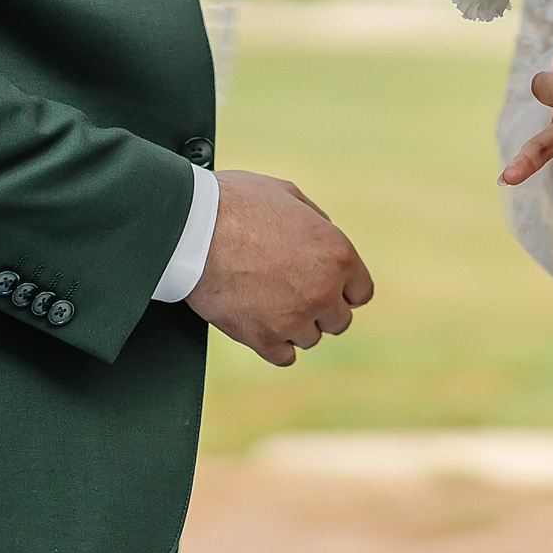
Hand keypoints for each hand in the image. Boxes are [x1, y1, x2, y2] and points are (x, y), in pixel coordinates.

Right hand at [182, 170, 373, 366]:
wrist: (191, 227)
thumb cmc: (236, 204)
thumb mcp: (289, 196)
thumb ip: (317, 224)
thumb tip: (326, 240)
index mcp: (338, 253)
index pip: (361, 293)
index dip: (343, 289)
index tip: (327, 288)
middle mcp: (323, 290)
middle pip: (339, 321)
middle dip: (321, 309)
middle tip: (294, 293)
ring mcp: (294, 318)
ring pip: (310, 339)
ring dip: (294, 325)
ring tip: (269, 302)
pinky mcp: (261, 338)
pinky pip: (284, 356)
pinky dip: (274, 344)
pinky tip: (261, 324)